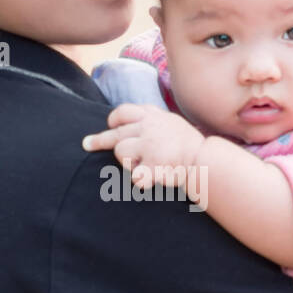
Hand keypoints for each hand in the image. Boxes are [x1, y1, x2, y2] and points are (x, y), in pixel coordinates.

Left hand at [81, 104, 208, 188]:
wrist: (206, 160)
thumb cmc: (188, 144)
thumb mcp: (170, 121)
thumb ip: (151, 118)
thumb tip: (126, 119)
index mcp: (153, 116)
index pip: (124, 112)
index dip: (114, 119)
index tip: (111, 125)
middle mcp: (149, 128)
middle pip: (116, 134)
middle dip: (98, 141)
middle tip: (86, 144)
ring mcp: (150, 147)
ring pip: (121, 153)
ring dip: (127, 162)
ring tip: (144, 166)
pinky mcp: (153, 166)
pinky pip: (135, 176)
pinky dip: (138, 180)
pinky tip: (146, 181)